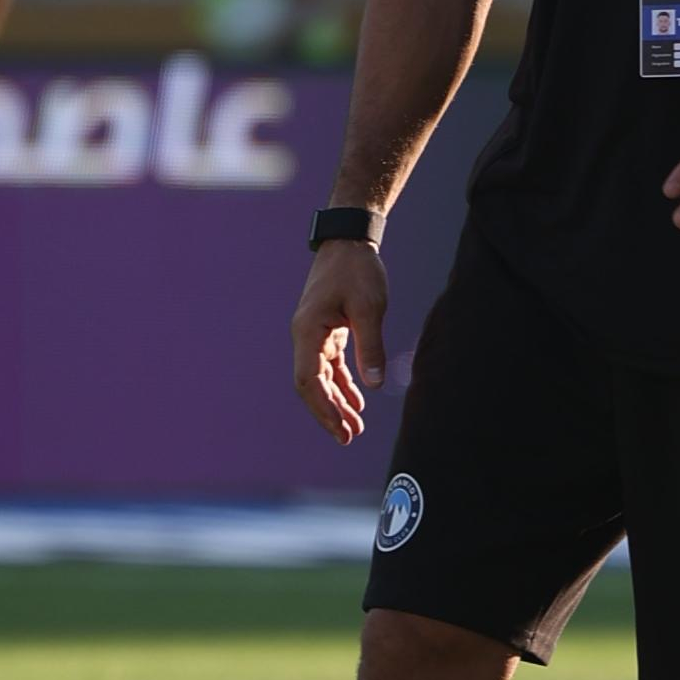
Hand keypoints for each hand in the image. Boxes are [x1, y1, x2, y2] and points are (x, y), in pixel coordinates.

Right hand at [293, 241, 386, 447]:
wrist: (349, 241)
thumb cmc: (357, 270)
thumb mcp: (369, 307)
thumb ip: (371, 347)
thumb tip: (374, 386)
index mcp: (308, 331)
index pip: (308, 380)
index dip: (323, 408)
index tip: (341, 428)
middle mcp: (305, 336)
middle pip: (311, 385)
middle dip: (328, 413)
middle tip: (349, 438)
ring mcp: (315, 334)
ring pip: (321, 378)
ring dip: (336, 402)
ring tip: (355, 428)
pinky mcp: (328, 330)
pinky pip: (331, 365)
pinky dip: (342, 384)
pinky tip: (357, 402)